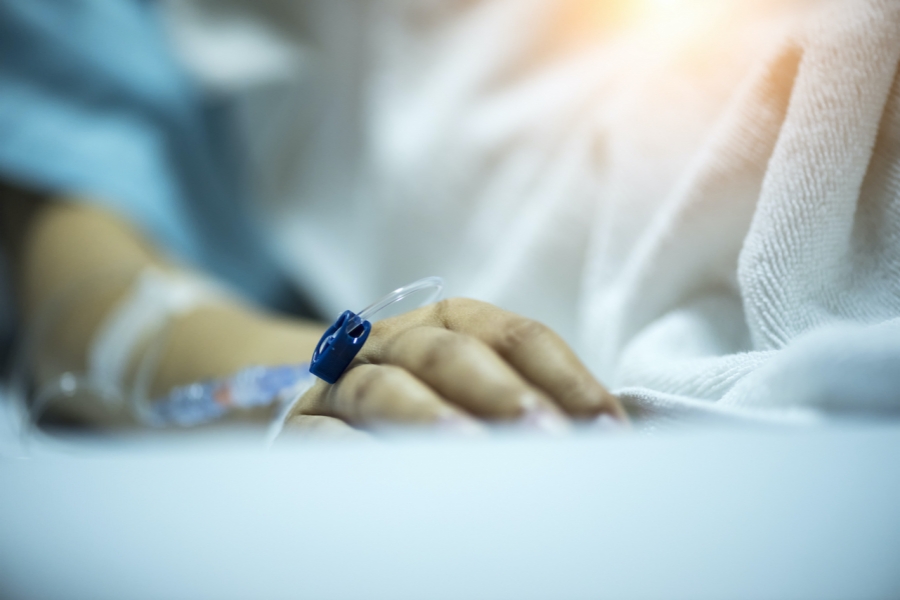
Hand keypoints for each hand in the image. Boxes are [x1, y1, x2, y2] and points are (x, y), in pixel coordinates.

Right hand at [284, 298, 625, 433]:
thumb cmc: (430, 401)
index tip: (606, 429)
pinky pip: (329, 436)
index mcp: (453, 321)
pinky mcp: (308, 424)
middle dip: (504, 394)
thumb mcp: (480, 390)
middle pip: (451, 353)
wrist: (333, 408)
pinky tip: (398, 475)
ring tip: (473, 449)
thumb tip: (603, 437)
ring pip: (388, 387)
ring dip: (432, 417)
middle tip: (549, 437)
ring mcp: (347, 379)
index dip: (565, 378)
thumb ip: (534, 403)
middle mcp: (399, 339)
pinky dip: (359, 451)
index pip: (516, 337)